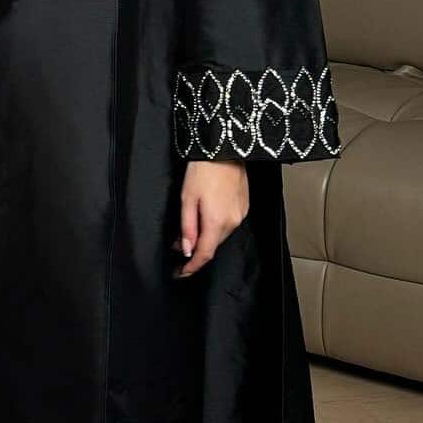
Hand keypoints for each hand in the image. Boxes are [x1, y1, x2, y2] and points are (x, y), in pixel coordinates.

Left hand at [174, 158, 248, 276]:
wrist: (224, 148)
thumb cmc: (203, 170)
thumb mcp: (186, 199)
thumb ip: (187, 227)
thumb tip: (187, 249)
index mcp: (216, 221)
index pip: (204, 254)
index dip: (191, 267)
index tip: (181, 273)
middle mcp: (232, 221)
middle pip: (212, 246)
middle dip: (195, 251)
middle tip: (178, 247)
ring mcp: (241, 214)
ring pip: (220, 236)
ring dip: (205, 238)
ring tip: (188, 232)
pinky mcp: (244, 206)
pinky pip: (228, 224)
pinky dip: (215, 227)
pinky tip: (204, 219)